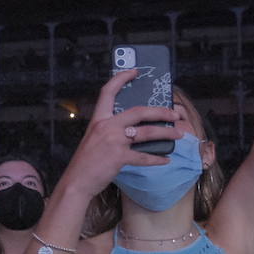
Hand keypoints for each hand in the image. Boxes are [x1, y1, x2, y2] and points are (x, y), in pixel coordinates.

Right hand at [60, 70, 183, 199]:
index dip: (121, 78)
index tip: (135, 71)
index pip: (108, 91)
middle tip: (174, 114)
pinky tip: (166, 159)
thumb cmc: (86, 161)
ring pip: (146, 132)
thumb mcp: (94, 138)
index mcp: (98, 119)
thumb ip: (111, 129)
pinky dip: (157, 159)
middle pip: (139, 111)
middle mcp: (106, 126)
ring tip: (177, 134)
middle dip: (160, 111)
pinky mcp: (119, 157)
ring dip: (166, 133)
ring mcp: (113, 141)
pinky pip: (144, 157)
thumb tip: (135, 127)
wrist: (76, 181)